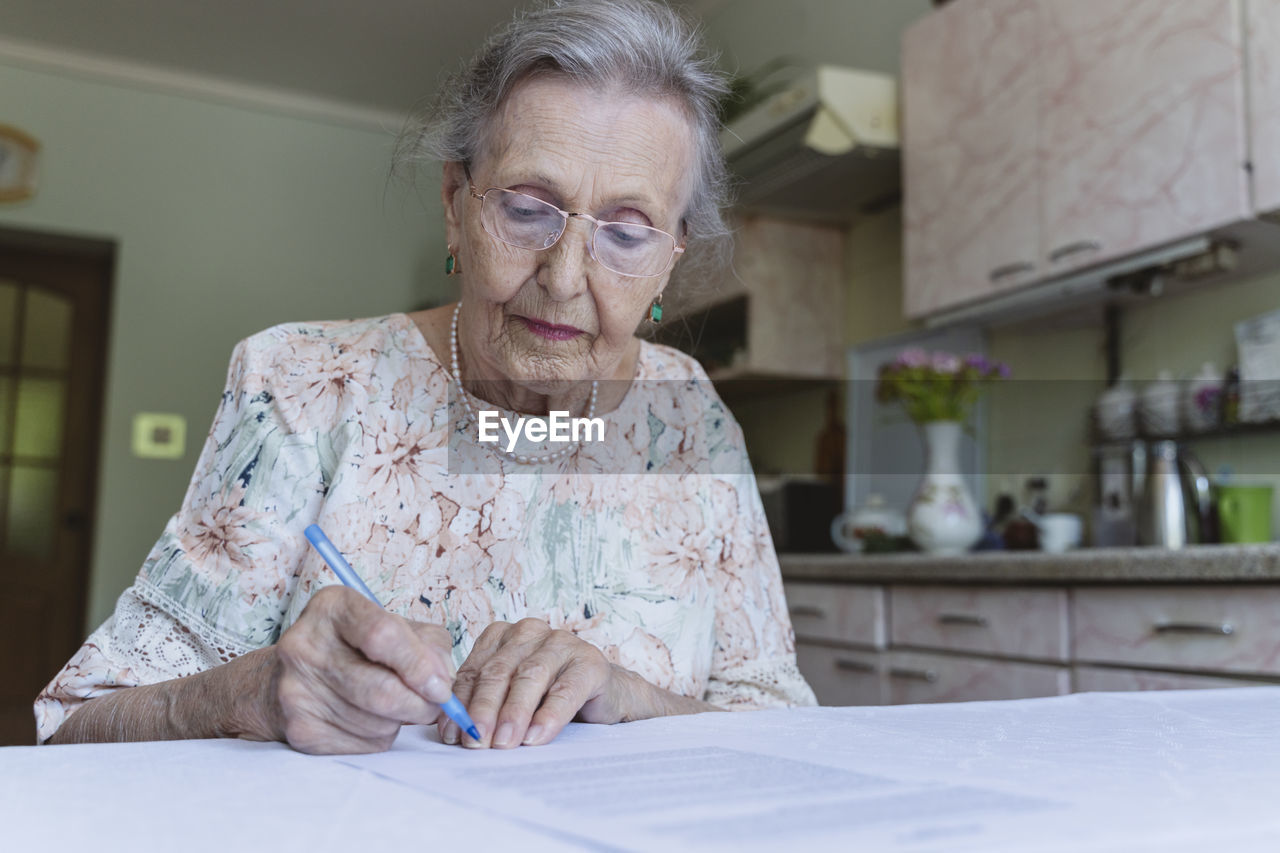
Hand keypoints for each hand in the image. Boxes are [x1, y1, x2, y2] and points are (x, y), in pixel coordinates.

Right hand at [261, 586, 455, 753]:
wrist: (286, 678)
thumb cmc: (354, 647)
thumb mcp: (394, 625)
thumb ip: (428, 645)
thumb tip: (441, 681)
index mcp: (333, 607)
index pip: (382, 635)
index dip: (419, 666)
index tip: (440, 686)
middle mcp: (305, 645)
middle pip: (381, 690)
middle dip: (421, 705)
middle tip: (434, 705)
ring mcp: (296, 690)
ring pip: (377, 723)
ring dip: (401, 721)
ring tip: (396, 706)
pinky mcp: (299, 729)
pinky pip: (362, 744)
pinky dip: (380, 736)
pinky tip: (370, 718)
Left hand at [443, 618, 631, 748]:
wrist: (607, 697)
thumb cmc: (550, 699)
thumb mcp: (512, 699)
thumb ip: (486, 706)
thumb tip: (454, 733)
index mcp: (502, 637)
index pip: (474, 671)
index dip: (461, 704)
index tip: (452, 735)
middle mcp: (529, 632)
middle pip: (498, 672)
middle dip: (483, 710)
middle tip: (475, 741)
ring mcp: (561, 642)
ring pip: (529, 677)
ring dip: (513, 713)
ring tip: (503, 743)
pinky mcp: (589, 661)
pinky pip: (565, 689)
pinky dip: (549, 715)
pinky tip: (537, 736)